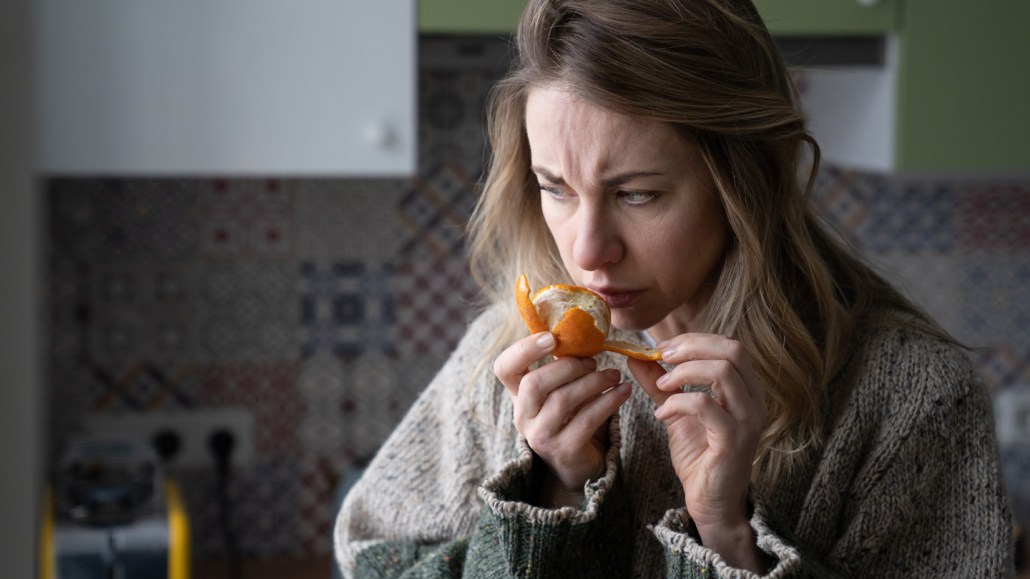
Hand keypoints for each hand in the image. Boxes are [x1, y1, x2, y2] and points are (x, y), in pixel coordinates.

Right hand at [493, 331, 631, 505]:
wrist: (578, 465)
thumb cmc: (570, 417)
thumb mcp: (560, 390)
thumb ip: (562, 366)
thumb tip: (580, 332)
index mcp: (517, 395)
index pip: (504, 368)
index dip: (524, 349)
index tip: (552, 337)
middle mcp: (523, 416)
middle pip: (534, 383)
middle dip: (568, 367)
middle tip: (593, 362)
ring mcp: (541, 436)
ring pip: (563, 400)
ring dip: (594, 381)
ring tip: (614, 375)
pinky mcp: (564, 450)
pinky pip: (587, 419)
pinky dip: (609, 400)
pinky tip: (624, 391)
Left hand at [628, 334, 768, 570]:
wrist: (710, 501)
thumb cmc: (699, 456)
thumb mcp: (676, 412)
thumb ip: (660, 384)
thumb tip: (637, 357)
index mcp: (746, 390)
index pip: (730, 346)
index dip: (695, 340)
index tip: (663, 348)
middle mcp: (754, 401)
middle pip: (732, 351)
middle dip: (692, 347)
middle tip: (661, 358)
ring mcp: (748, 420)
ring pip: (723, 372)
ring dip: (684, 372)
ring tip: (661, 386)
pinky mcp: (733, 440)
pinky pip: (705, 405)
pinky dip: (678, 402)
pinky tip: (662, 415)